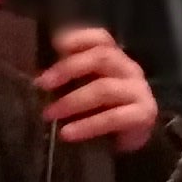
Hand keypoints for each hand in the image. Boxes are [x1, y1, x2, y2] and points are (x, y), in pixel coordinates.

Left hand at [35, 26, 160, 155]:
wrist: (128, 143)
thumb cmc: (100, 111)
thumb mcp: (82, 89)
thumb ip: (67, 79)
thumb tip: (37, 78)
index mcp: (114, 59)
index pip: (101, 39)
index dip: (79, 38)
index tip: (55, 46)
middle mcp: (129, 69)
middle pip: (102, 57)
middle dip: (68, 68)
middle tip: (42, 84)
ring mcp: (139, 91)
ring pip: (105, 88)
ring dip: (72, 101)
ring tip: (49, 115)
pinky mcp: (144, 114)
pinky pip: (114, 117)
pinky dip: (88, 125)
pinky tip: (68, 134)